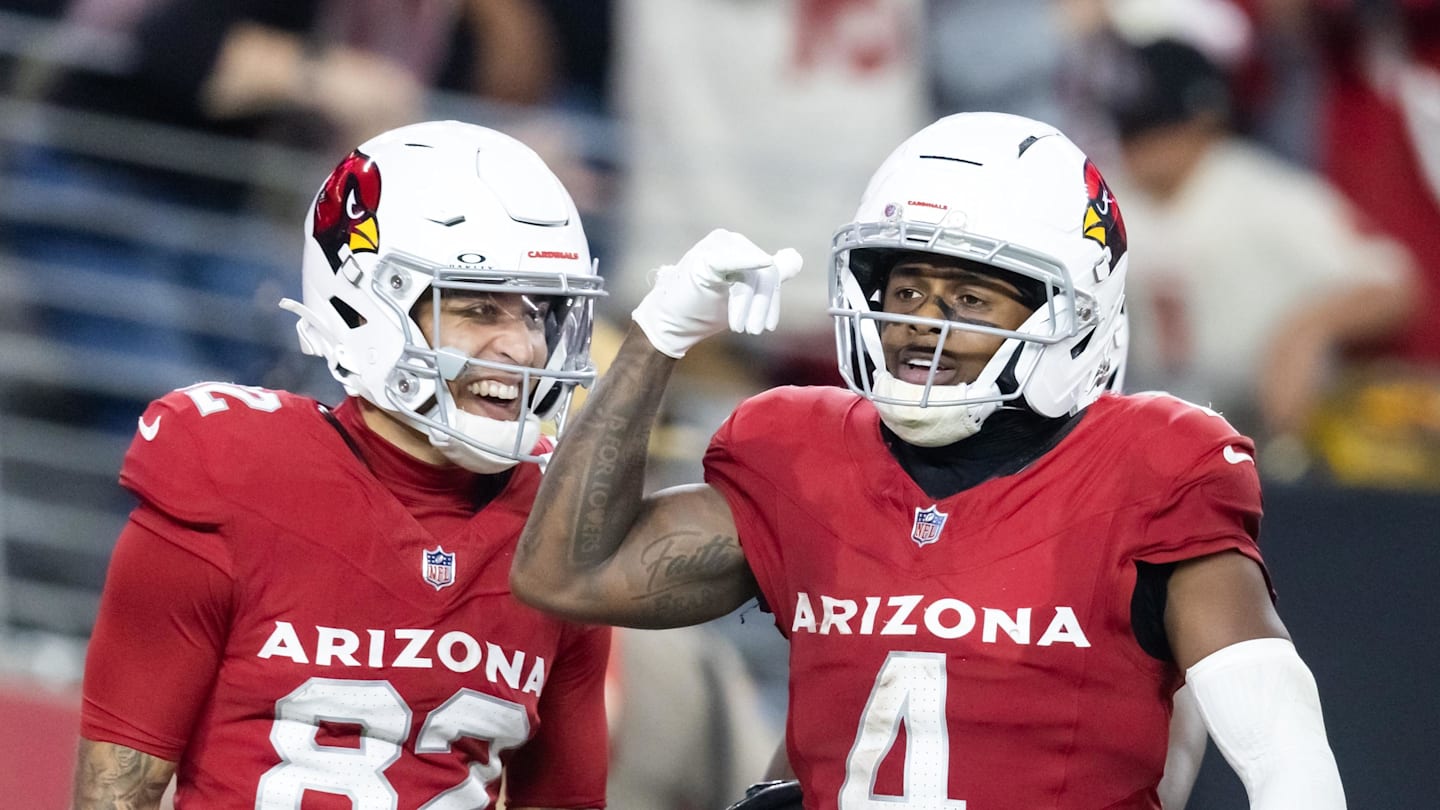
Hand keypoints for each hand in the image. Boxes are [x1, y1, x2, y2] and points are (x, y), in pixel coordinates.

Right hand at [632, 229, 802, 357]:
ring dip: (750, 304)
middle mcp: (731, 242)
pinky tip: (763, 262)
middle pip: (766, 274)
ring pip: (752, 276)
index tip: (767, 327)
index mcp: (741, 249)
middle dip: (763, 305)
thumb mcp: (743, 297)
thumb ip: (766, 280)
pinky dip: (748, 261)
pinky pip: (731, 260)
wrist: (671, 324)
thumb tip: (796, 258)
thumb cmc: (704, 311)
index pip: (771, 271)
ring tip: (741, 328)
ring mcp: (716, 247)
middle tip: (755, 331)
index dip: (771, 300)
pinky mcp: (704, 257)